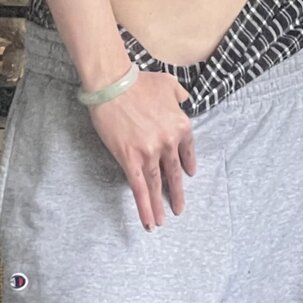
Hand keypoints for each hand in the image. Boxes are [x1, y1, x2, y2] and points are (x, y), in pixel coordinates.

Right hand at [87, 69, 196, 229]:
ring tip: (162, 221)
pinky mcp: (130, 160)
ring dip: (160, 205)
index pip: (186, 151)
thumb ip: (180, 95)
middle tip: (179, 208)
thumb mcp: (170, 84)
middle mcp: (168, 142)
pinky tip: (148, 221)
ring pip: (157, 185)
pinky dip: (144, 207)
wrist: (114, 83)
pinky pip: (139, 188)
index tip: (188, 174)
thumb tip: (183, 100)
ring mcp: (150, 153)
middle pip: (173, 173)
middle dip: (177, 193)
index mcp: (180, 125)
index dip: (187, 164)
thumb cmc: (140, 81)